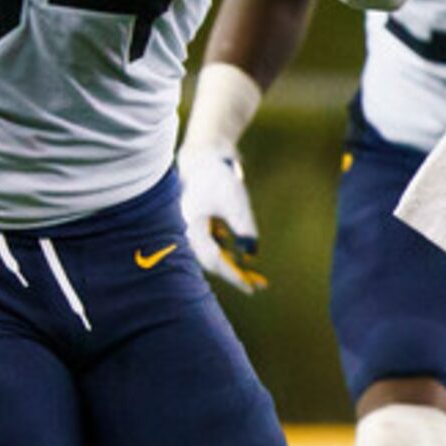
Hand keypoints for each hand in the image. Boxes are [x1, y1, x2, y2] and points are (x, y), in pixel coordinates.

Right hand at [175, 145, 266, 292]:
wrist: (204, 158)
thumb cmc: (217, 178)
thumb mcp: (236, 202)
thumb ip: (244, 227)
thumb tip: (252, 254)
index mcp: (191, 229)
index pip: (213, 260)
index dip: (233, 276)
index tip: (251, 287)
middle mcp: (187, 233)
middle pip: (211, 262)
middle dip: (235, 275)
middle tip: (259, 286)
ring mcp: (191, 230)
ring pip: (212, 256)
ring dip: (232, 267)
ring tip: (255, 278)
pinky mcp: (199, 226)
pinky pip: (212, 247)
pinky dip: (227, 255)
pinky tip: (241, 261)